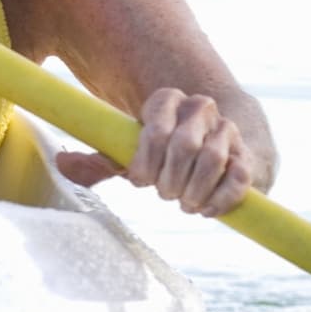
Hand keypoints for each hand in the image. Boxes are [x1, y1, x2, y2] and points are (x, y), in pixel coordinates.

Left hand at [55, 88, 257, 217]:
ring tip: (185, 204)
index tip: (140, 180)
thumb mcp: (130, 154)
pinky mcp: (249, 156)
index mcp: (166, 101)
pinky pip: (239, 176)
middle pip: (183, 145)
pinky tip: (207, 210)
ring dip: (194, 190)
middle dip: (169, 179)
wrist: (218, 144)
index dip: (145, 161)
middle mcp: (199, 108)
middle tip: (164, 195)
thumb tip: (61, 161)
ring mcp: (227, 130)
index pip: (155, 129)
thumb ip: (98, 160)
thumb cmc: (165, 154)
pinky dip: (221, 199)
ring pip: (213, 158)